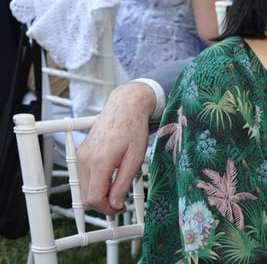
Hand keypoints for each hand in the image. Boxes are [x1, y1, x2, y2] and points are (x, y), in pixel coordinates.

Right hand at [78, 82, 155, 214]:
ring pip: (84, 188)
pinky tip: (111, 178)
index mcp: (99, 161)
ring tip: (118, 188)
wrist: (125, 107)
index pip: (94, 198)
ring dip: (99, 194)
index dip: (107, 208)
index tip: (120, 207)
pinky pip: (84, 177)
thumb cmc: (133, 128)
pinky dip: (96, 183)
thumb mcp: (135, 159)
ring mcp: (81, 156)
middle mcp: (85, 160)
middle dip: (103, 203)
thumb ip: (123, 184)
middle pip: (86, 197)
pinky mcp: (81, 154)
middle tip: (121, 201)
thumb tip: (115, 204)